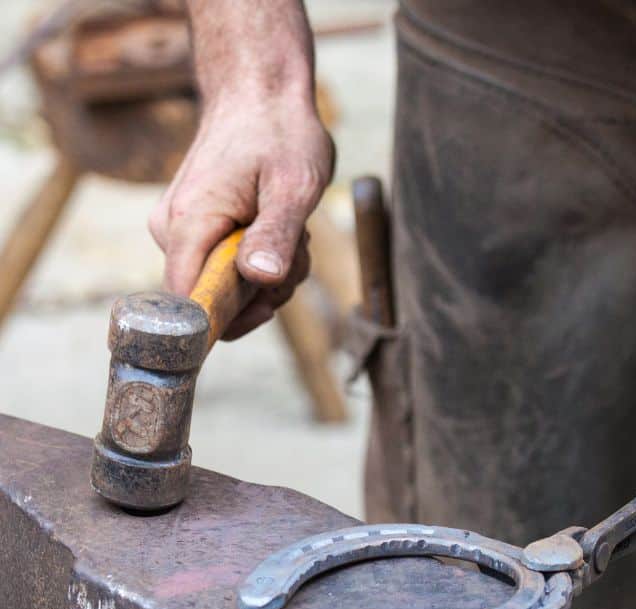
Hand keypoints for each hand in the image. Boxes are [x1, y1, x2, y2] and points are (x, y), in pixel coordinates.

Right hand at [149, 90, 333, 337]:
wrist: (261, 95)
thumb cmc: (279, 133)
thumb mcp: (293, 186)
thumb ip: (275, 235)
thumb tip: (260, 279)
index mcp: (188, 223)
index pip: (188, 302)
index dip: (227, 320)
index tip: (268, 305)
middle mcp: (173, 234)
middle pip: (218, 301)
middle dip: (266, 291)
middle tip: (296, 251)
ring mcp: (182, 234)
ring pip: (232, 290)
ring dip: (274, 275)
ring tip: (293, 233)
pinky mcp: (198, 235)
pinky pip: (233, 273)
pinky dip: (266, 263)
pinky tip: (281, 232)